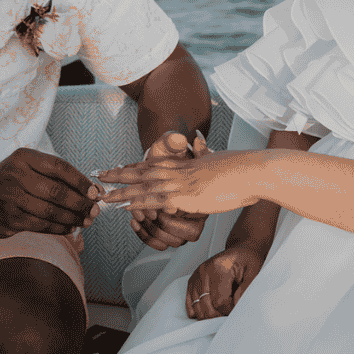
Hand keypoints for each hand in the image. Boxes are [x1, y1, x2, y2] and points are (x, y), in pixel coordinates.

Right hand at [0, 148, 98, 237]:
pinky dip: (59, 228)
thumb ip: (55, 177)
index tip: (95, 192)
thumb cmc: (9, 183)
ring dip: (72, 218)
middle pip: (56, 191)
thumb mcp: (26, 169)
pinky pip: (40, 224)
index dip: (81, 181)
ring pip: (50, 211)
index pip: (59, 167)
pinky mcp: (9, 218)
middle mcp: (14, 175)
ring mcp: (10, 197)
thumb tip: (91, 191)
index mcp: (23, 158)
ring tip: (85, 221)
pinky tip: (69, 228)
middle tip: (95, 211)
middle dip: (80, 203)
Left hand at [96, 143, 263, 219]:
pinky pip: (155, 200)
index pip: (154, 163)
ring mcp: (181, 183)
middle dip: (119, 173)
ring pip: (142, 185)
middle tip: (98, 175)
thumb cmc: (243, 169)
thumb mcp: (219, 161)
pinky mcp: (185, 196)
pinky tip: (122, 206)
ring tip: (101, 195)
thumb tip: (201, 147)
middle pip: (142, 170)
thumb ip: (206, 156)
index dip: (135, 166)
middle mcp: (180, 171)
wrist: (255, 171)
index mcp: (187, 164)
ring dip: (120, 191)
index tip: (118, 167)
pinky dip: (136, 202)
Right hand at [183, 244, 266, 319]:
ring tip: (220, 313)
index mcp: (219, 268)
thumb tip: (236, 307)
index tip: (236, 311)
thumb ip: (246, 290)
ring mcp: (197, 275)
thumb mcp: (254, 272)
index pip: (220, 301)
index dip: (228, 311)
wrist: (241, 250)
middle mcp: (204, 271)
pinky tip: (207, 311)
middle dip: (218, 315)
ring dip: (208, 314)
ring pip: (197, 305)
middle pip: (206, 305)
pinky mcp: (193, 280)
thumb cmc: (248, 259)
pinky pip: (190, 301)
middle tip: (229, 314)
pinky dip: (197, 310)